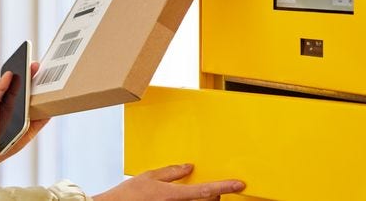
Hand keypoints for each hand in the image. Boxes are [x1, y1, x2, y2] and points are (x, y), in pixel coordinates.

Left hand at [0, 62, 49, 170]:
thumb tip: (9, 73)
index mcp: (10, 95)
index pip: (22, 81)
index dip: (28, 71)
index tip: (33, 64)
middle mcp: (22, 103)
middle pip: (33, 89)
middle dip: (39, 79)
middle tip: (41, 70)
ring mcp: (29, 115)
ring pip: (41, 102)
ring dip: (46, 94)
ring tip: (48, 84)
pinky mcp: (34, 127)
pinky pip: (44, 118)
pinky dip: (49, 111)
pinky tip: (50, 104)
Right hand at [92, 164, 244, 200]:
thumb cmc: (127, 196)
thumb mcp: (149, 177)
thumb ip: (171, 172)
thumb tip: (188, 167)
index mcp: (172, 195)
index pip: (205, 190)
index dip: (224, 187)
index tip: (238, 184)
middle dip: (213, 194)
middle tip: (213, 187)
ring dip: (202, 200)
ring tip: (197, 192)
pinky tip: (184, 197)